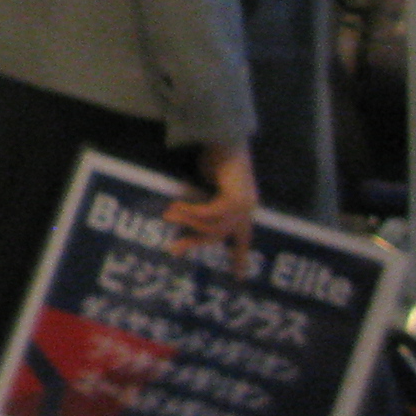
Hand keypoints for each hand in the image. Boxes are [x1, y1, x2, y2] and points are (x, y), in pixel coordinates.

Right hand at [166, 144, 258, 271]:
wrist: (226, 137)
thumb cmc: (217, 156)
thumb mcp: (209, 184)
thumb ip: (204, 202)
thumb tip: (180, 214)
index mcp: (244, 209)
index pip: (243, 239)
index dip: (240, 258)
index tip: (239, 278)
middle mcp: (247, 210)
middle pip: (220, 236)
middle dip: (195, 243)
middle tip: (174, 250)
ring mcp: (244, 205)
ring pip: (213, 226)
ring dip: (187, 221)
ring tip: (168, 213)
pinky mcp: (236, 198)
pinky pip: (210, 214)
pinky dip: (191, 211)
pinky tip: (177, 207)